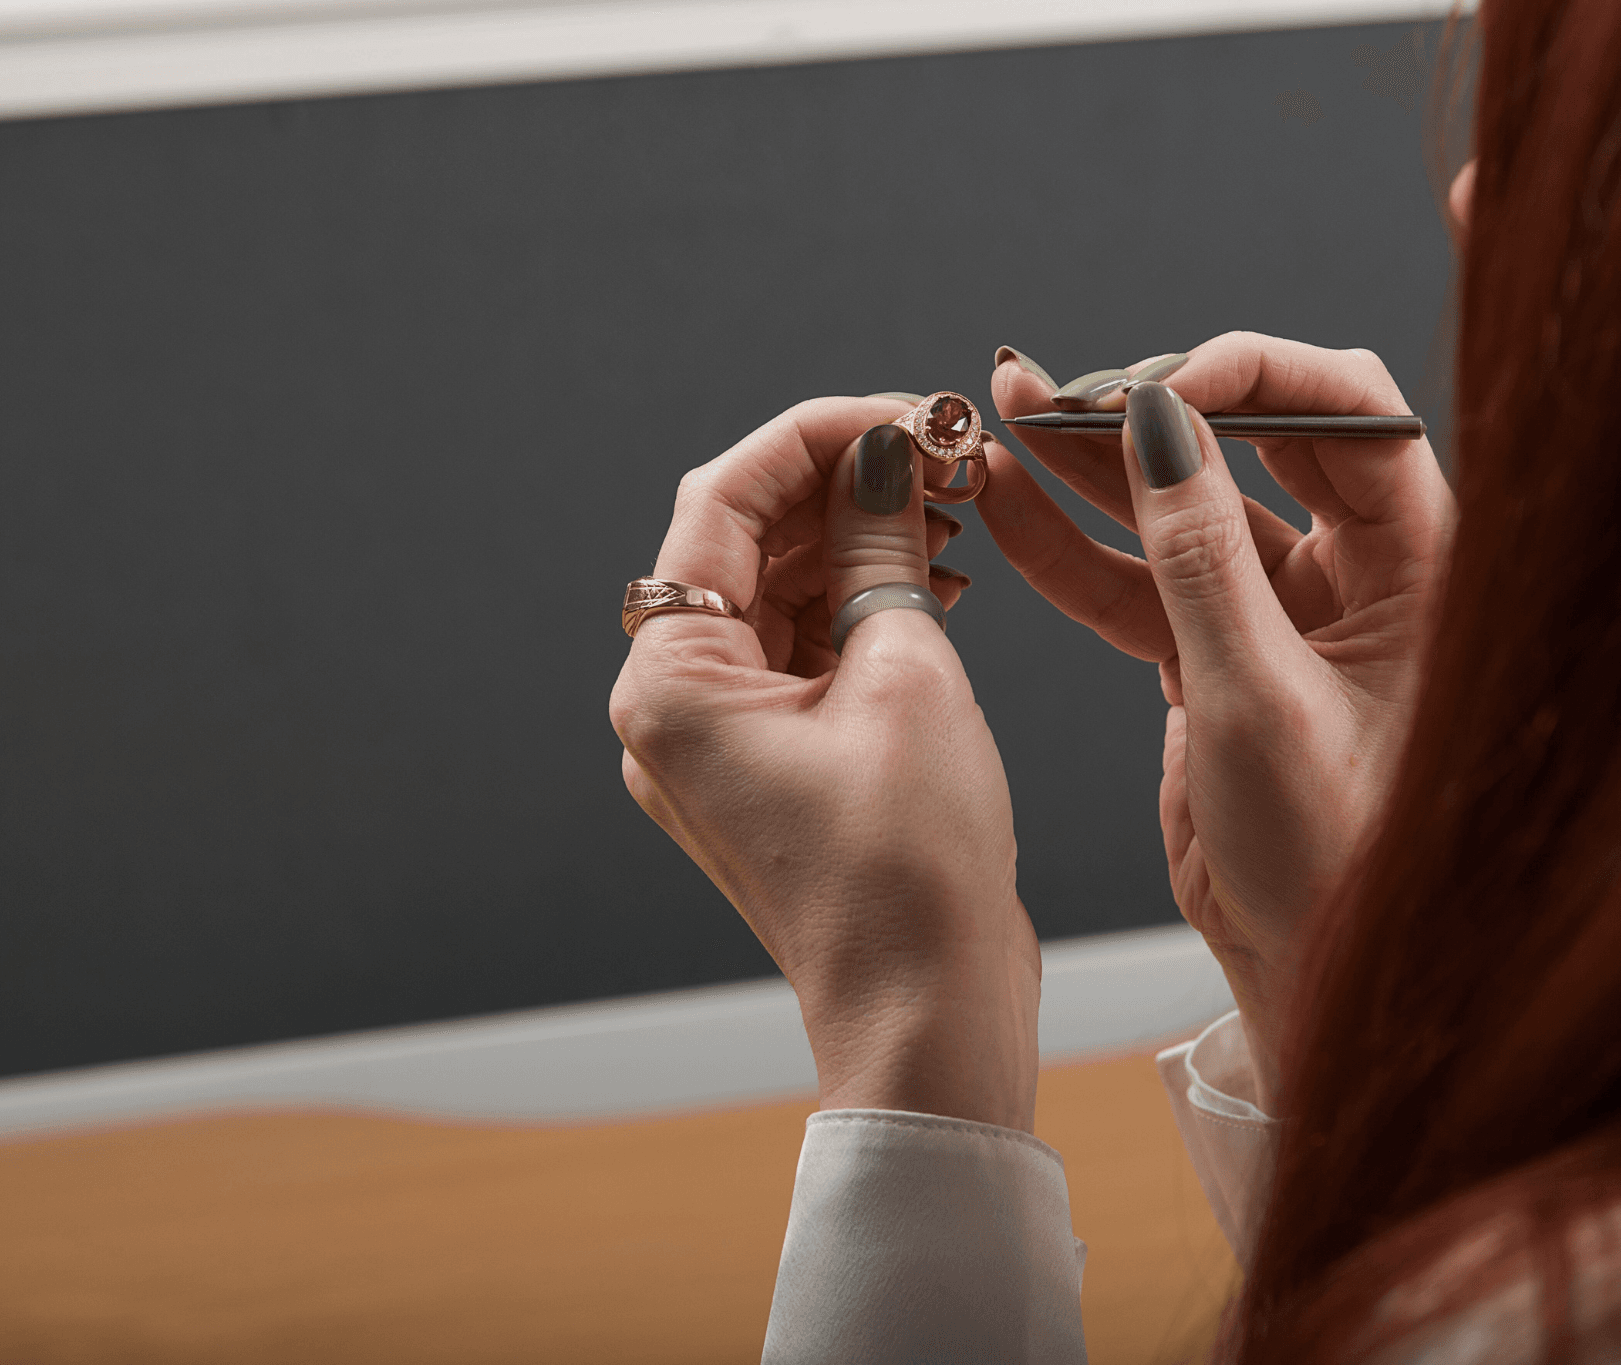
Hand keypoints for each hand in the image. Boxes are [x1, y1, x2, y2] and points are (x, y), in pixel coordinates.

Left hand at [610, 397, 1039, 1130]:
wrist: (927, 1013)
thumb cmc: (909, 867)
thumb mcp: (904, 674)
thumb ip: (879, 546)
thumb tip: (885, 455)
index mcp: (670, 682)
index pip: (722, 502)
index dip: (816, 437)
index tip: (904, 411)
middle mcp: (671, 708)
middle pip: (743, 546)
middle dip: (842, 488)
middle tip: (943, 454)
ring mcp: (715, 742)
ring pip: (776, 596)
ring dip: (855, 543)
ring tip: (950, 510)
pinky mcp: (766, 766)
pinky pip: (799, 654)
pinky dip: (858, 607)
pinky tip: (933, 579)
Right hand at [980, 337, 1454, 1107]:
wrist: (1312, 977)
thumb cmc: (1333, 860)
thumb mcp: (1258, 699)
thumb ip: (1198, 556)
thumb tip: (1156, 417)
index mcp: (1419, 564)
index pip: (1349, 414)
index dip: (1252, 376)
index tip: (1156, 388)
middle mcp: (1357, 570)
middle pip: (1251, 440)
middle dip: (1149, 406)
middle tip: (1057, 390)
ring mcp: (1280, 611)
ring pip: (1177, 507)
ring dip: (1090, 465)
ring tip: (1003, 411)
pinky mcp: (1214, 656)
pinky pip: (1137, 583)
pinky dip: (1069, 548)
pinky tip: (1006, 502)